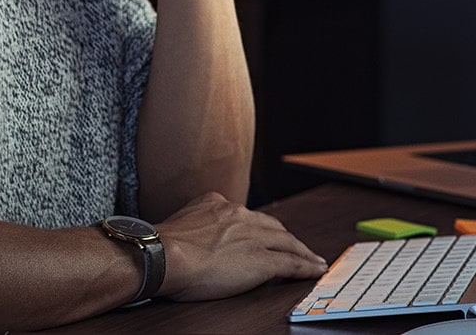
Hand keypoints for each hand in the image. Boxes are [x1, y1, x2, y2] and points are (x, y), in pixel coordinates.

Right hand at [154, 191, 326, 301]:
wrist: (163, 255)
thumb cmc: (161, 248)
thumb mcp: (178, 224)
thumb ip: (192, 224)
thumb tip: (189, 238)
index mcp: (217, 204)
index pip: (247, 216)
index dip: (261, 228)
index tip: (266, 235)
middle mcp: (239, 215)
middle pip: (272, 226)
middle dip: (286, 238)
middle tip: (297, 248)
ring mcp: (253, 237)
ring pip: (288, 242)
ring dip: (303, 252)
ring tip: (313, 260)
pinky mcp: (262, 259)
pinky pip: (292, 263)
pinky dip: (306, 266)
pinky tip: (314, 270)